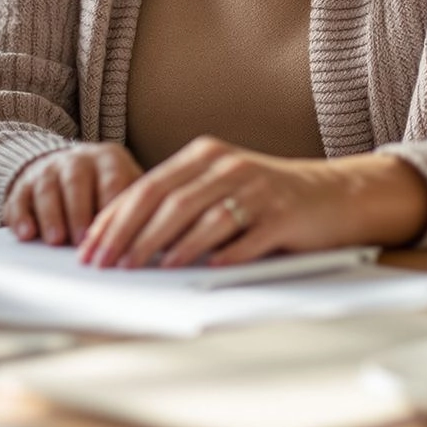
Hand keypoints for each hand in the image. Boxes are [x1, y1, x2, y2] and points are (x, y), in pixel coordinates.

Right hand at [4, 144, 143, 246]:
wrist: (63, 168)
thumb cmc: (106, 190)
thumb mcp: (127, 188)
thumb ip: (141, 208)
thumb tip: (163, 241)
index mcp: (109, 159)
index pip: (113, 180)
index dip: (113, 208)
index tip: (117, 235)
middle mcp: (77, 159)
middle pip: (77, 182)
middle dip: (80, 212)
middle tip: (83, 240)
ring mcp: (48, 169)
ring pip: (48, 189)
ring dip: (52, 215)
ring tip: (57, 241)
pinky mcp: (24, 184)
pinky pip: (19, 197)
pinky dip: (22, 216)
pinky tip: (27, 234)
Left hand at [77, 136, 426, 268]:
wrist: (336, 194)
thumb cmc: (269, 197)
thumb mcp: (221, 188)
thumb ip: (182, 204)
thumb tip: (128, 240)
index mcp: (205, 155)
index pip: (147, 185)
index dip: (115, 217)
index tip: (90, 245)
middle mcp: (227, 166)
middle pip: (166, 200)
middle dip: (130, 234)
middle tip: (107, 262)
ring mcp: (255, 188)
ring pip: (200, 217)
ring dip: (166, 246)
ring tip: (141, 268)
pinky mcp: (281, 214)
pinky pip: (244, 237)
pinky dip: (219, 254)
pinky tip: (200, 271)